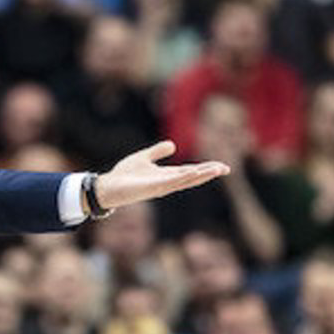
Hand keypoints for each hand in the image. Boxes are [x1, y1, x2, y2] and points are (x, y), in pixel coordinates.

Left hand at [94, 140, 229, 211]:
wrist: (107, 186)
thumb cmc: (123, 175)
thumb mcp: (143, 158)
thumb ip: (157, 152)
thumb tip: (172, 145)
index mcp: (166, 175)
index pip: (190, 171)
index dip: (206, 169)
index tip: (222, 166)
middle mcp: (166, 182)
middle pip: (192, 177)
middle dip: (208, 173)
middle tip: (226, 169)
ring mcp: (160, 187)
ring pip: (185, 180)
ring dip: (201, 175)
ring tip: (216, 170)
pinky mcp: (151, 188)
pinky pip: (170, 182)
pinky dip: (182, 178)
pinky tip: (193, 172)